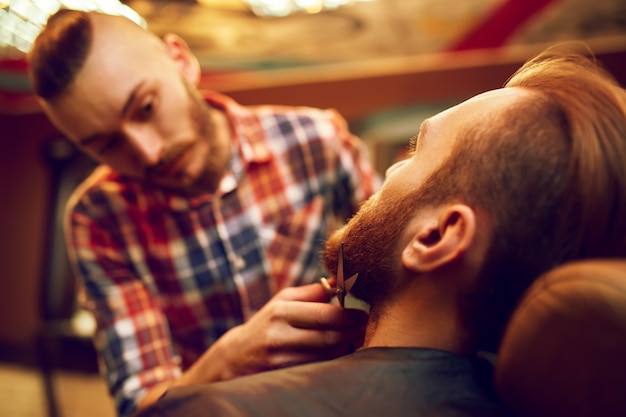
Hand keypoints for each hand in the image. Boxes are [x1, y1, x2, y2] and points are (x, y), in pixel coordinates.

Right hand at [215, 281, 367, 379]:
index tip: (364, 313)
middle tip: (366, 327)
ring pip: (328, 357)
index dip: (349, 316)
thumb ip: (312, 292)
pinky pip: (319, 370)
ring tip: (357, 339)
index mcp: (280, 313)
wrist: (234, 359)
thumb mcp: (282, 302)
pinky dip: (335, 362)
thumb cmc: (266, 325)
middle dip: (353, 332)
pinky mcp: (284, 378)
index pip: (324, 315)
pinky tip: (342, 354)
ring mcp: (281, 361)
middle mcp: (279, 337)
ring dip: (347, 348)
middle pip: (329, 337)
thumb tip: (341, 280)